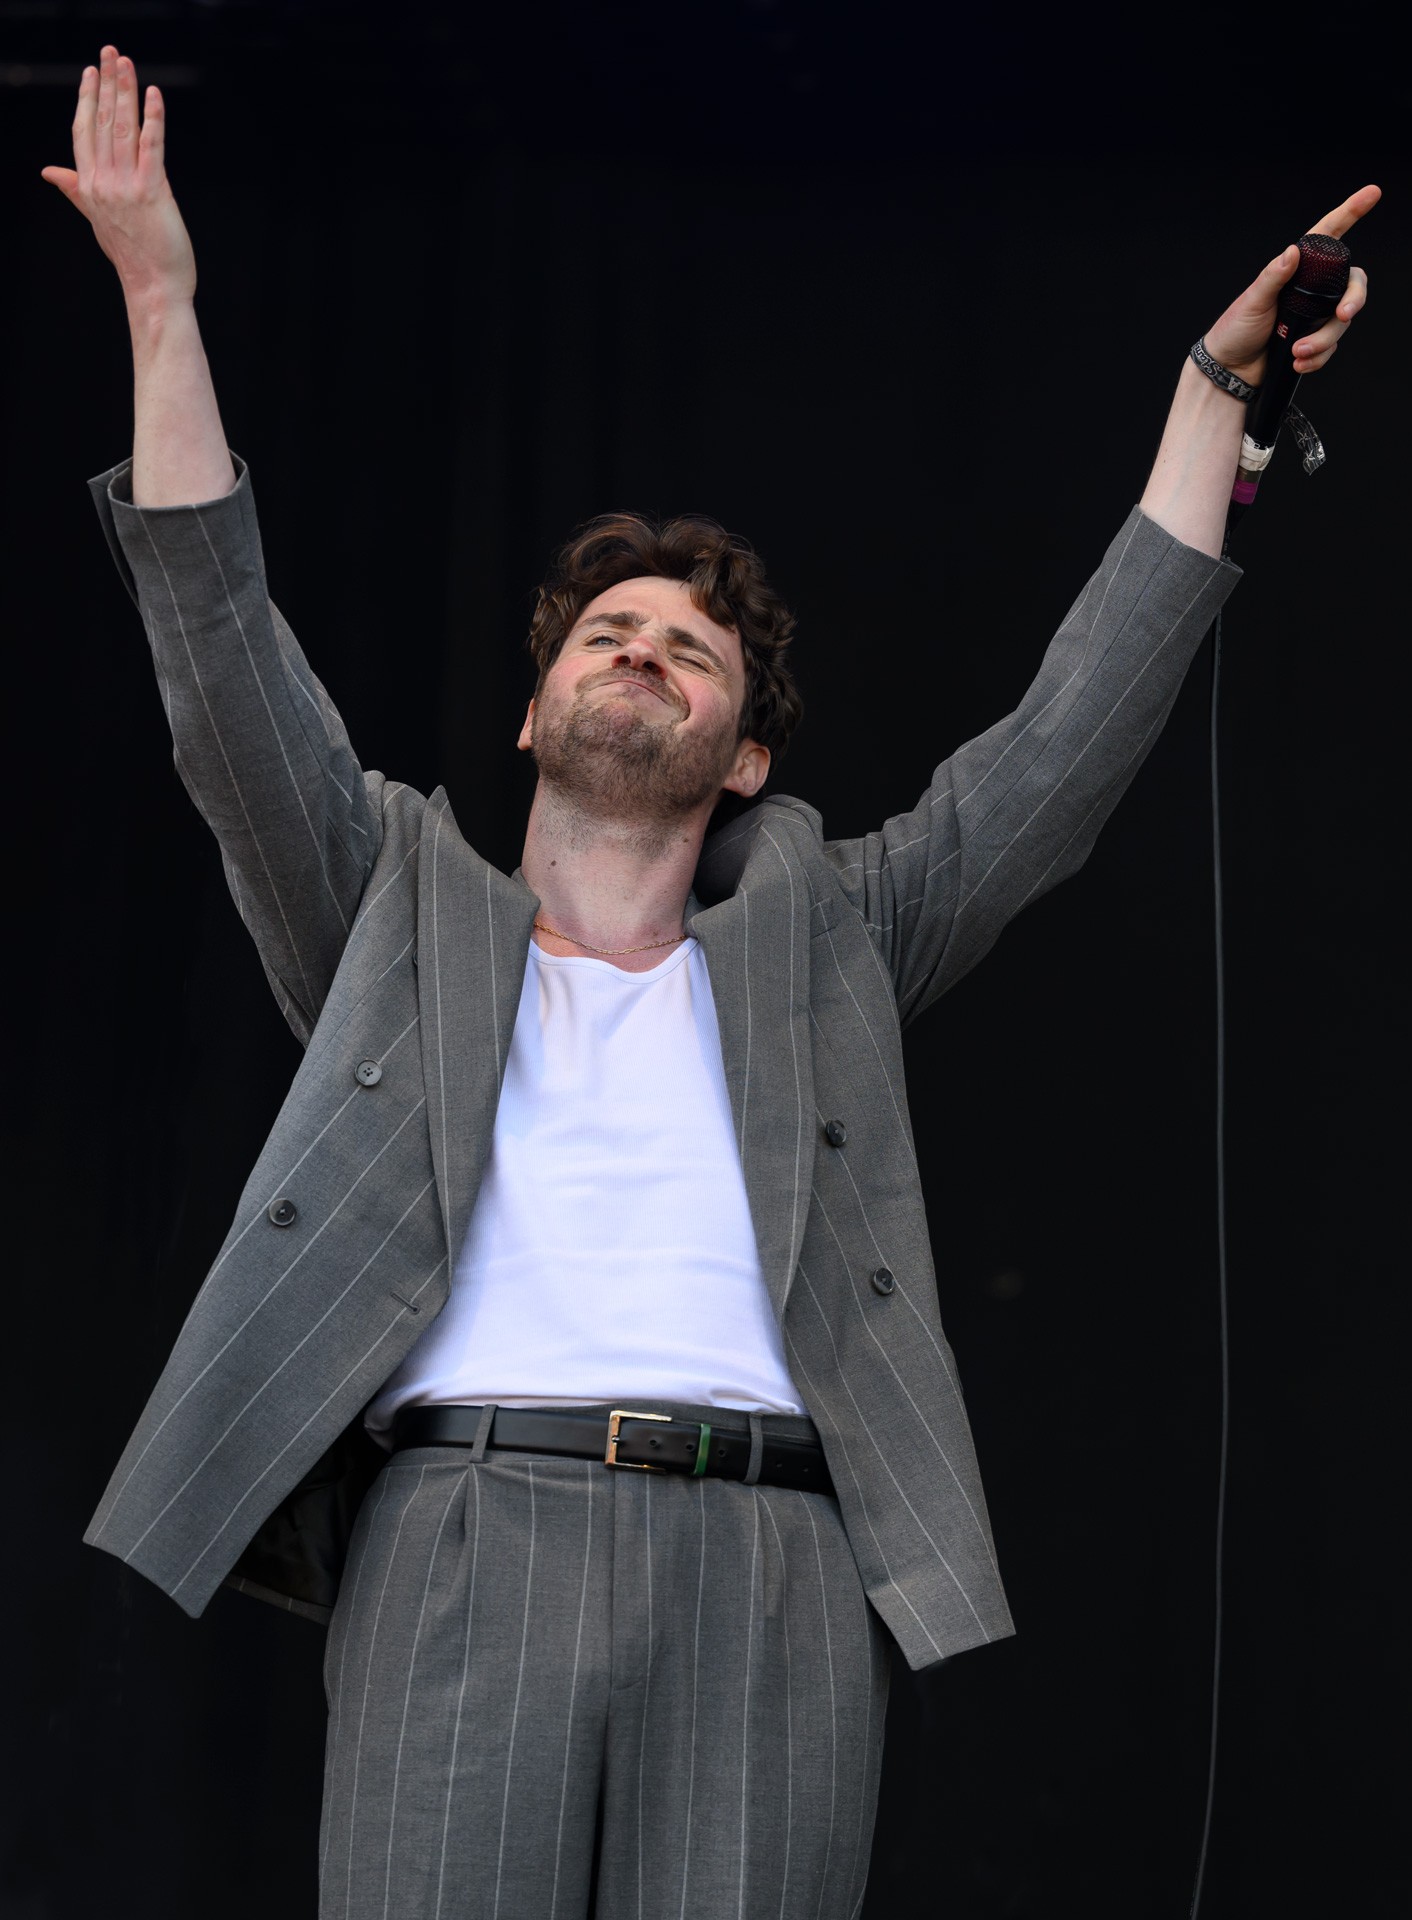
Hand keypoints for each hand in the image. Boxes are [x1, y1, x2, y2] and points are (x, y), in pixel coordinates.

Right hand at [40, 44, 195, 304]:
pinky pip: (151, 147)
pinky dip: (152, 119)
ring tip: (127, 63)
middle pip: (102, 123)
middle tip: (110, 51)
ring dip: (125, 92)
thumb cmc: (132, 255)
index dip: (87, 100)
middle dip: (105, 84)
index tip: (90, 72)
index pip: (83, 132)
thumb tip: (48, 172)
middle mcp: (102, 183)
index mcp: (89, 186)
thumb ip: (75, 190)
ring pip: (123, 129)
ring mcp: (125, 187)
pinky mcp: (151, 192)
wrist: (154, 288)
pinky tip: (154, 95)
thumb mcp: (97, 219)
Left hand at [1203, 185, 1379, 386]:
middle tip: (1344, 314)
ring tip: (1298, 353)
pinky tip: (1298, 363)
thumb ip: (1272, 277)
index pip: (1328, 236)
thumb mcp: (1252, 301)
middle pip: (1351, 284)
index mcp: (1296, 270)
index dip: (1350, 213)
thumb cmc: (1234, 330)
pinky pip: (1330, 347)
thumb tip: (1292, 251)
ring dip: (1323, 340)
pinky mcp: (1313, 339)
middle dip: (1353, 300)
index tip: (1372, 192)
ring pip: (1341, 321)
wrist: (1230, 371)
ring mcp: (1314, 315)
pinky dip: (1318, 357)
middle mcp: (1310, 289)